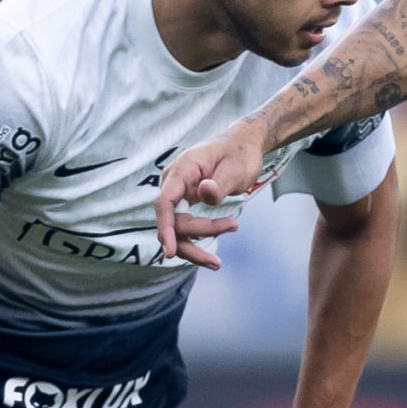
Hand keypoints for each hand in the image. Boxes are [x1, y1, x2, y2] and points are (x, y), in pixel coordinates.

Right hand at [154, 120, 266, 268]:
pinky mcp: (182, 203)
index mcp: (182, 169)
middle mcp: (173, 183)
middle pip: (173, 221)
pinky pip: (183, 228)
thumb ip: (219, 184)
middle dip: (199, 234)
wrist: (241, 145)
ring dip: (196, 246)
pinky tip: (213, 253)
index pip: (165, 202)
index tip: (169, 252)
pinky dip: (198, 241)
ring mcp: (176, 194)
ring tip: (217, 262)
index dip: (166, 228)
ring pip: (177, 230)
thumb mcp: (236, 168)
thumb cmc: (239, 154)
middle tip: (233, 227)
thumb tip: (204, 193)